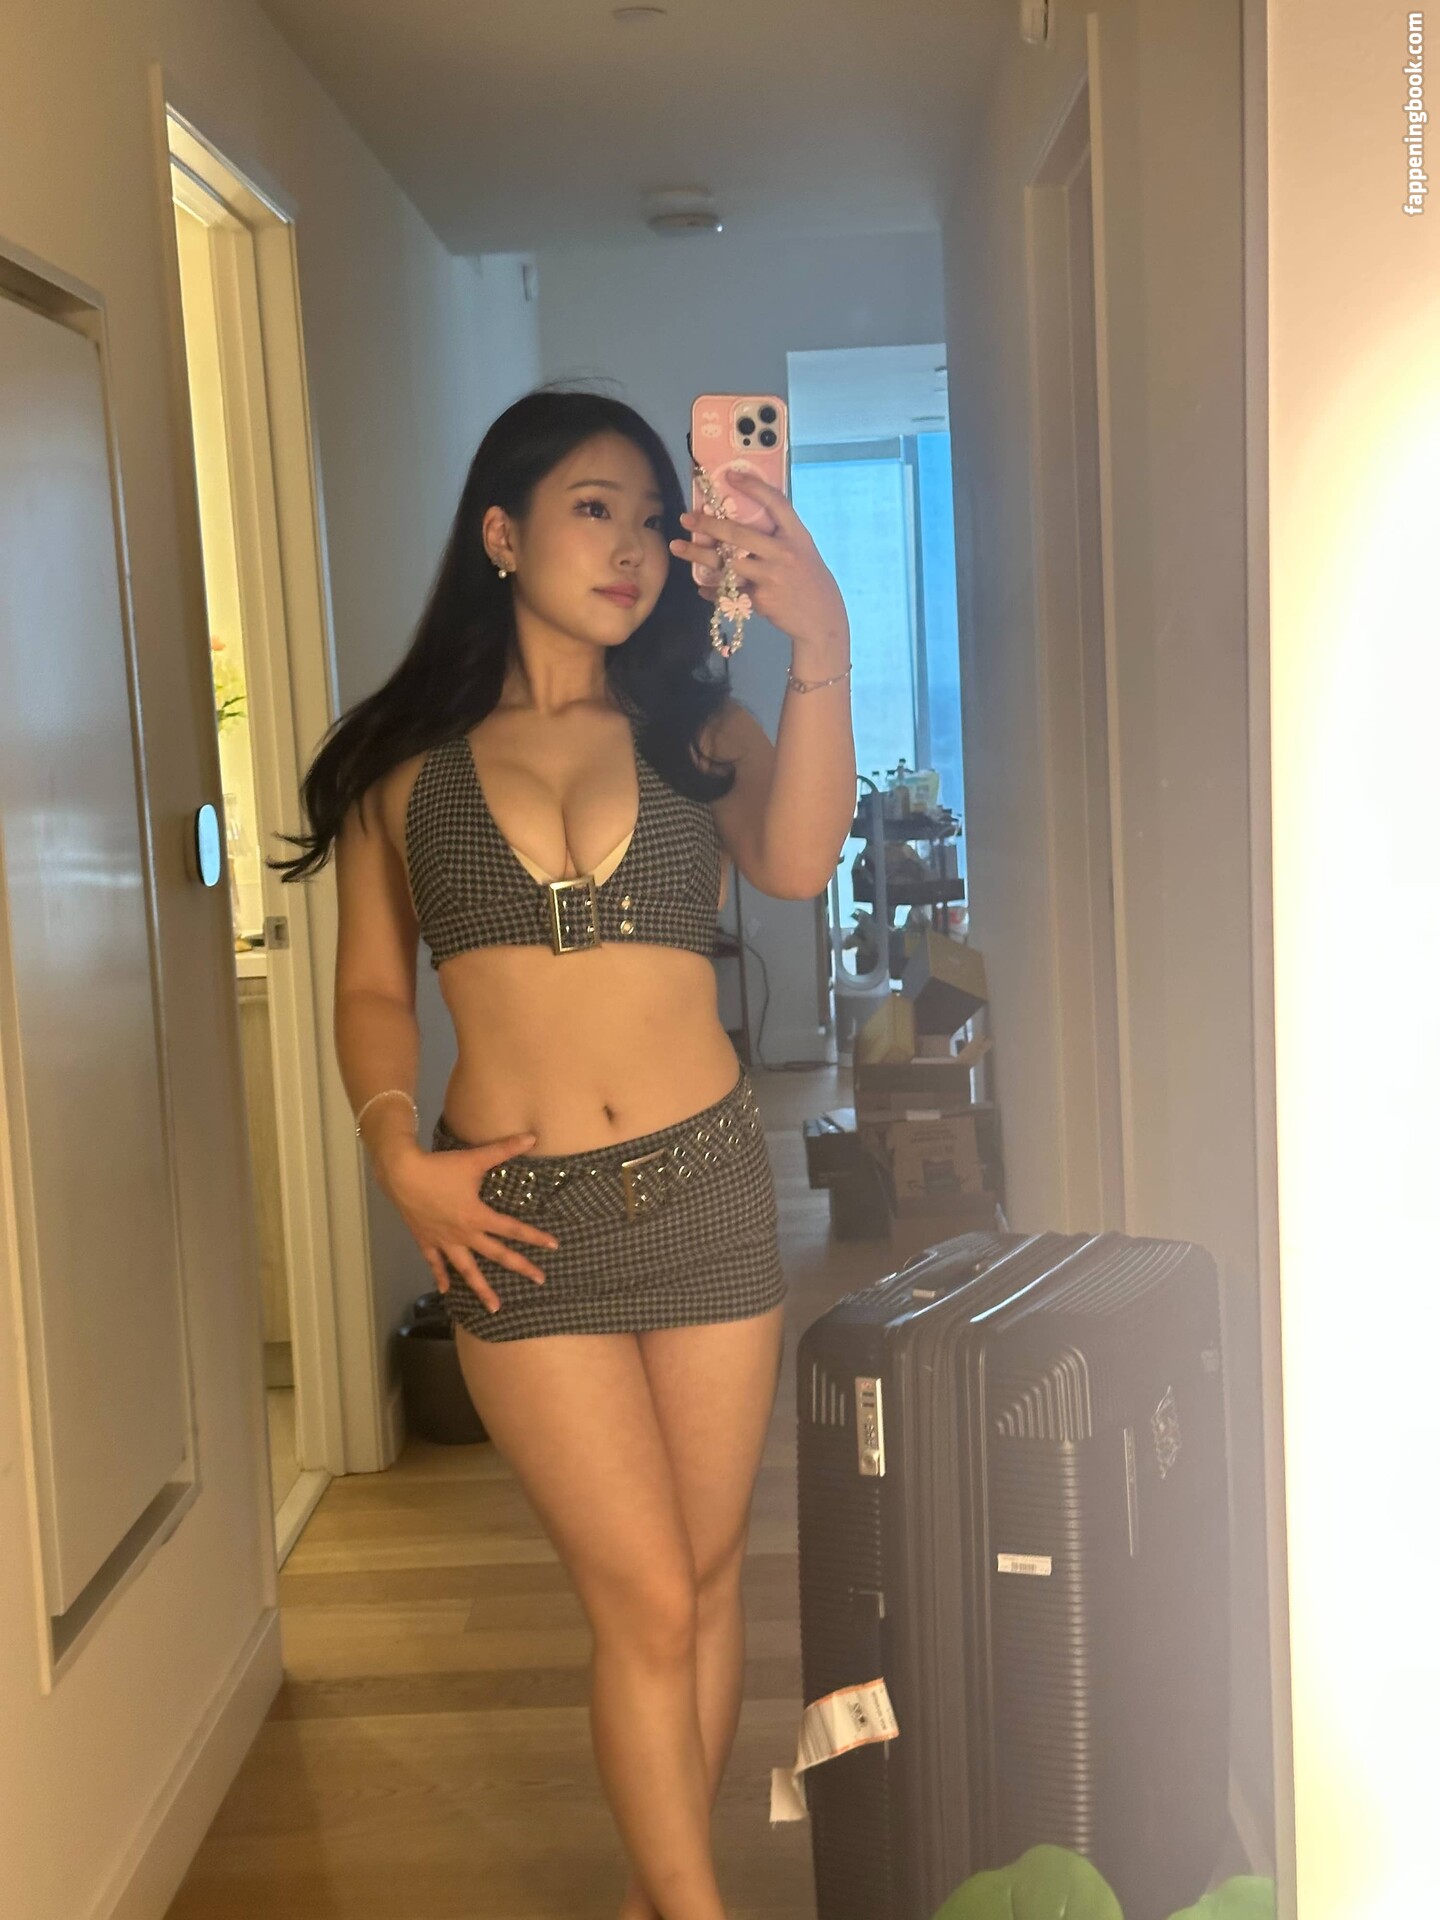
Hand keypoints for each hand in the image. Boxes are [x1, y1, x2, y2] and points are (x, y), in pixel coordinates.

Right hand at [377, 1134, 558, 1312]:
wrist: (402, 1174)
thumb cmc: (440, 1167)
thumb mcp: (474, 1159)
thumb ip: (504, 1149)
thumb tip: (533, 1136)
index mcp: (477, 1217)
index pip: (513, 1229)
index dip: (534, 1237)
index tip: (554, 1246)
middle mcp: (464, 1235)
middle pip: (496, 1255)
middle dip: (520, 1267)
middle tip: (540, 1280)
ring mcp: (444, 1241)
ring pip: (466, 1270)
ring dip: (482, 1289)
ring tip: (496, 1307)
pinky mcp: (427, 1241)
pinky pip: (435, 1264)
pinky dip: (441, 1278)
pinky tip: (447, 1292)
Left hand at [669, 468, 849, 655]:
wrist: (823, 619)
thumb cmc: (809, 581)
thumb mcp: (802, 551)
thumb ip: (778, 537)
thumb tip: (743, 521)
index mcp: (796, 536)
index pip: (775, 503)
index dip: (753, 486)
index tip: (730, 475)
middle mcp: (783, 553)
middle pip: (739, 534)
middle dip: (708, 524)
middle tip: (687, 518)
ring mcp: (770, 577)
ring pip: (726, 563)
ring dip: (697, 554)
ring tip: (677, 547)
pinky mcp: (760, 600)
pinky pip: (727, 591)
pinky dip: (711, 589)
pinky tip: (701, 586)